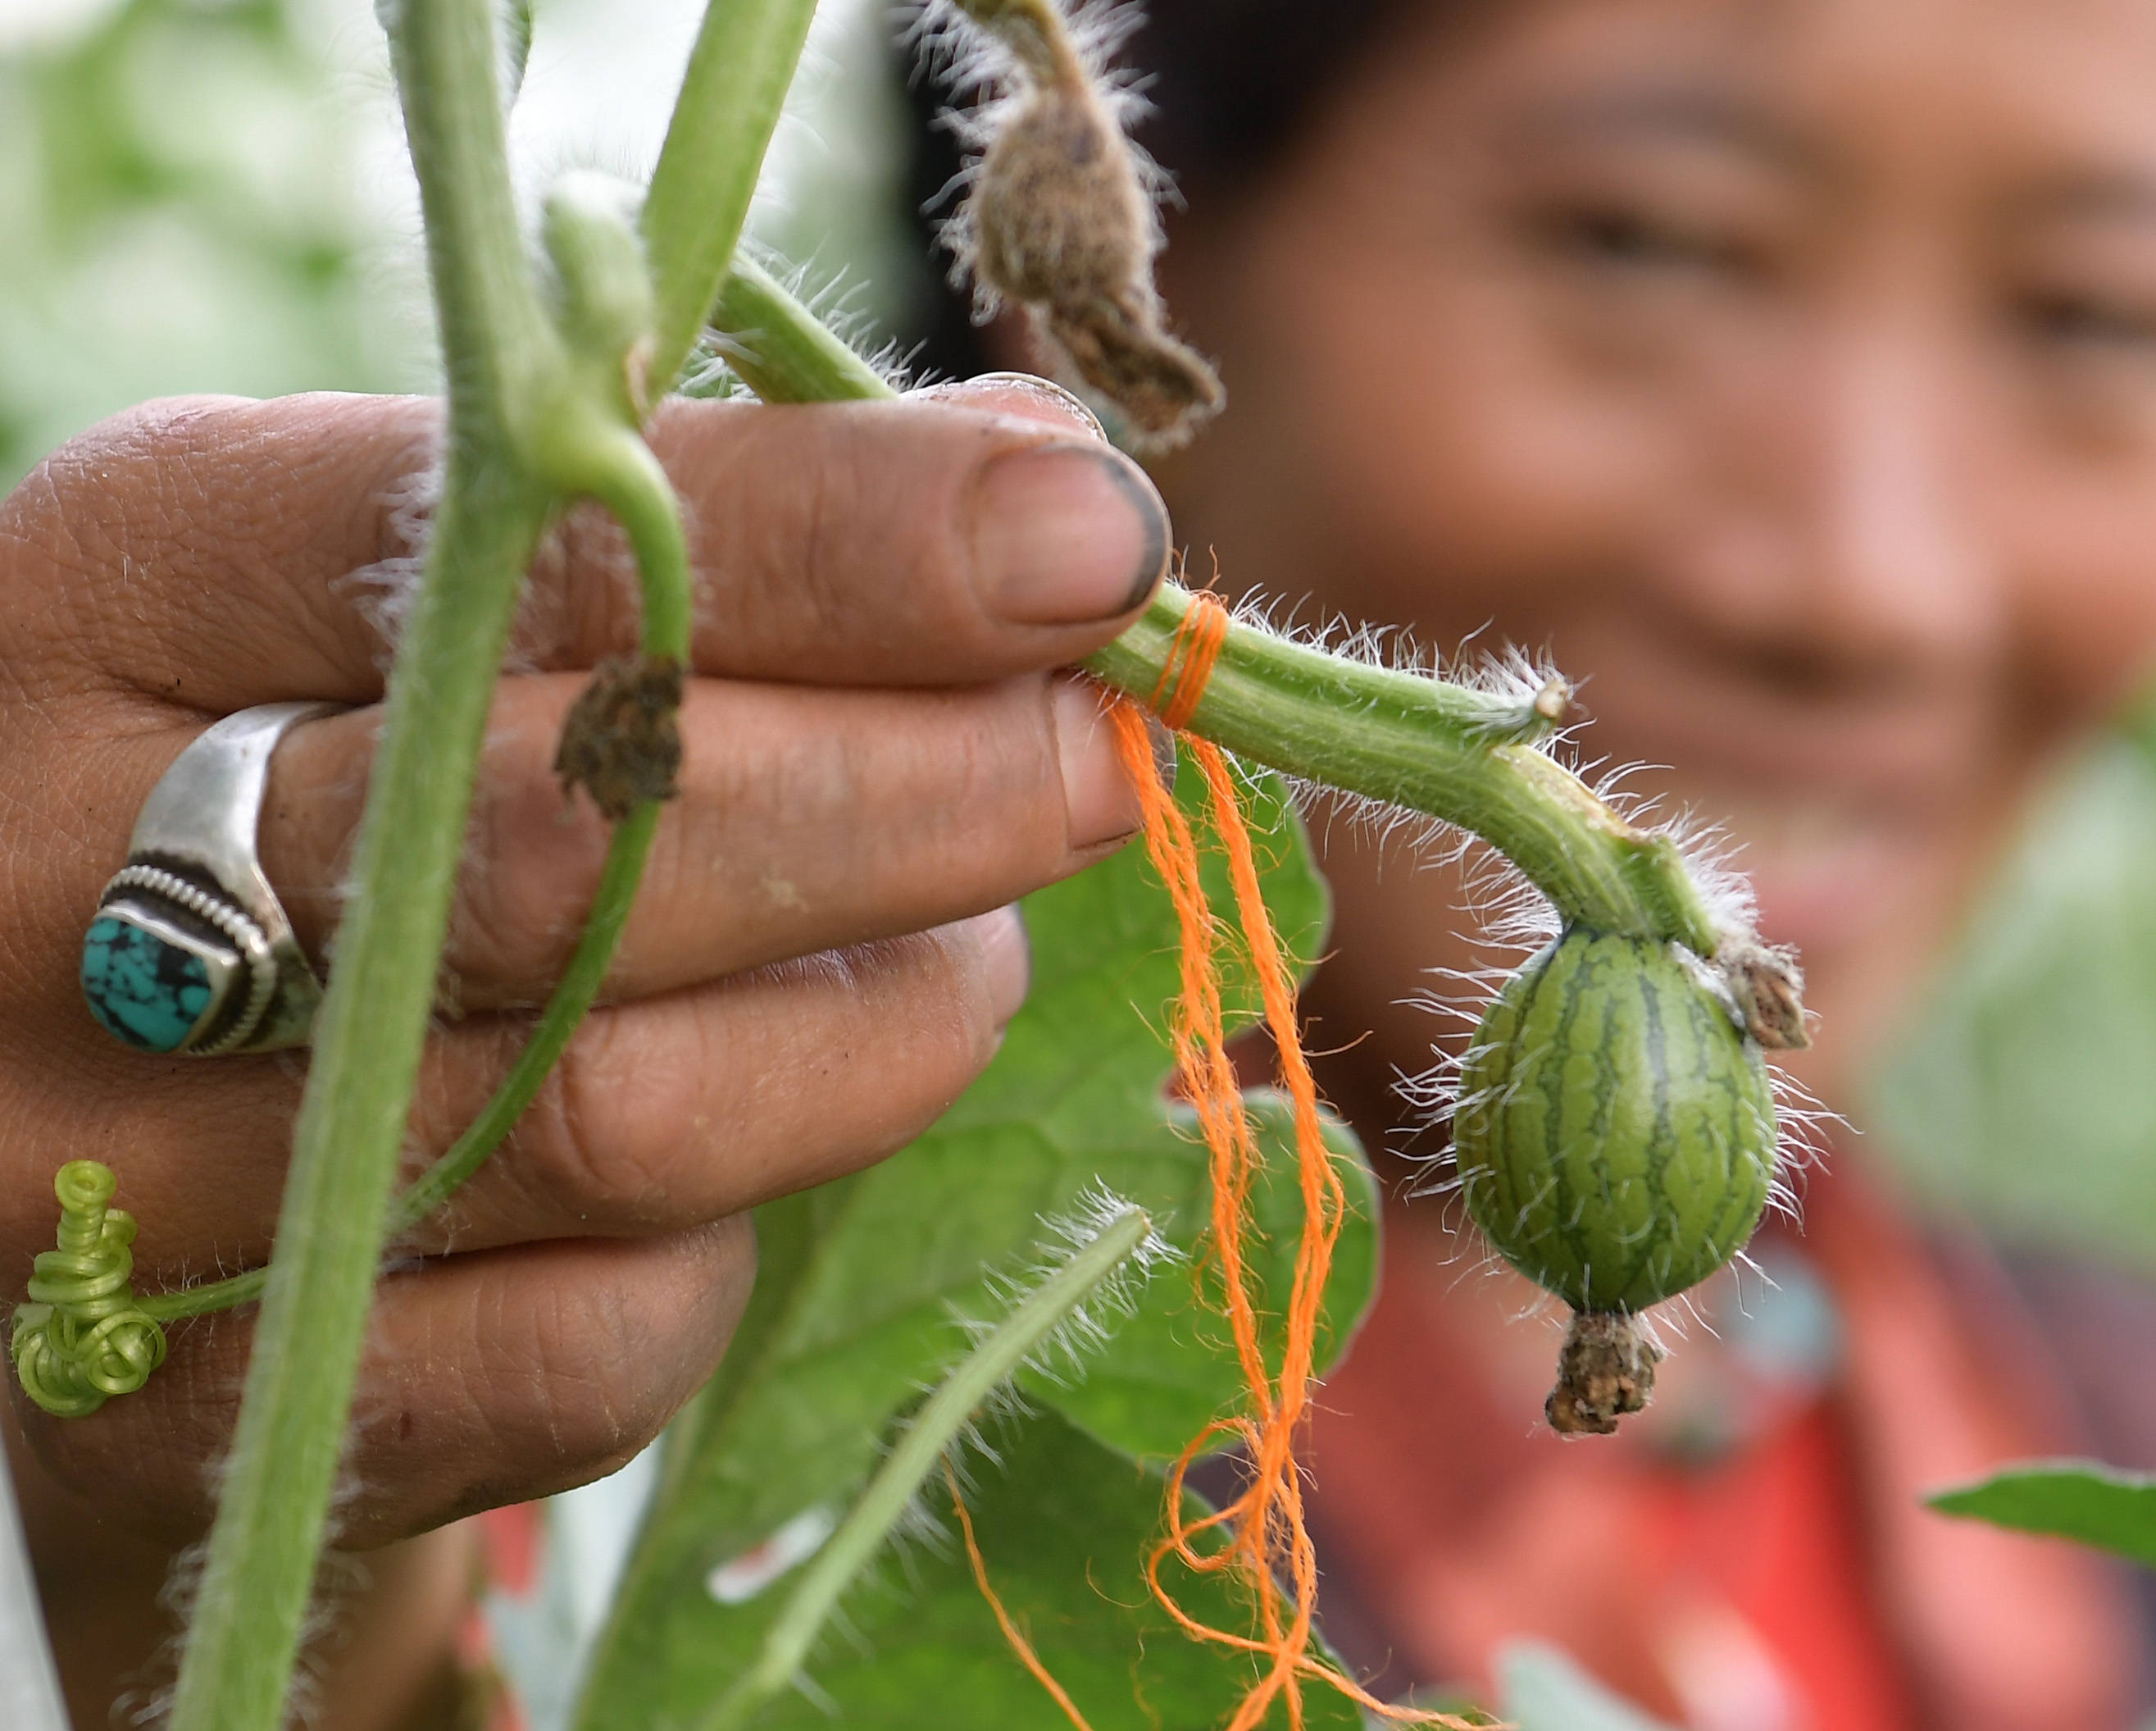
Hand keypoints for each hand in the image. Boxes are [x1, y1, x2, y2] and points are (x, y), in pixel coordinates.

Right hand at [0, 377, 1164, 1723]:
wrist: (73, 1133)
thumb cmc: (310, 805)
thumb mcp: (412, 606)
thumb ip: (693, 534)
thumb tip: (1055, 491)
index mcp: (120, 584)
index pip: (515, 539)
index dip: (844, 538)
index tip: (1088, 538)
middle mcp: (58, 877)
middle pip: (580, 839)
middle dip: (920, 795)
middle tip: (1090, 767)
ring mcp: (96, 1178)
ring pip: (613, 1112)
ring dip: (876, 1035)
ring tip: (963, 968)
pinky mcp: (188, 1419)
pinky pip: (578, 1351)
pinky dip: (721, 1260)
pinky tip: (749, 1176)